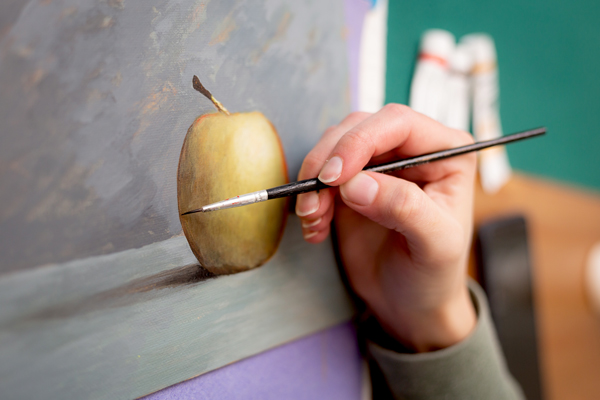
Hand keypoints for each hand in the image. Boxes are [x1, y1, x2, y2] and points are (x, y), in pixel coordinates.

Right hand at [295, 104, 476, 351]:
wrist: (411, 305)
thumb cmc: (434, 274)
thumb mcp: (434, 244)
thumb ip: (403, 208)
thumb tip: (356, 183)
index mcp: (445, 153)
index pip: (397, 123)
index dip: (360, 141)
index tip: (334, 176)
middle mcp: (411, 152)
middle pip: (359, 128)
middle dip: (329, 162)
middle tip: (313, 200)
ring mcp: (379, 167)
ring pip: (334, 148)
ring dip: (314, 181)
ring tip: (313, 218)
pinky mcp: (352, 186)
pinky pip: (322, 177)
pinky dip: (310, 199)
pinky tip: (315, 229)